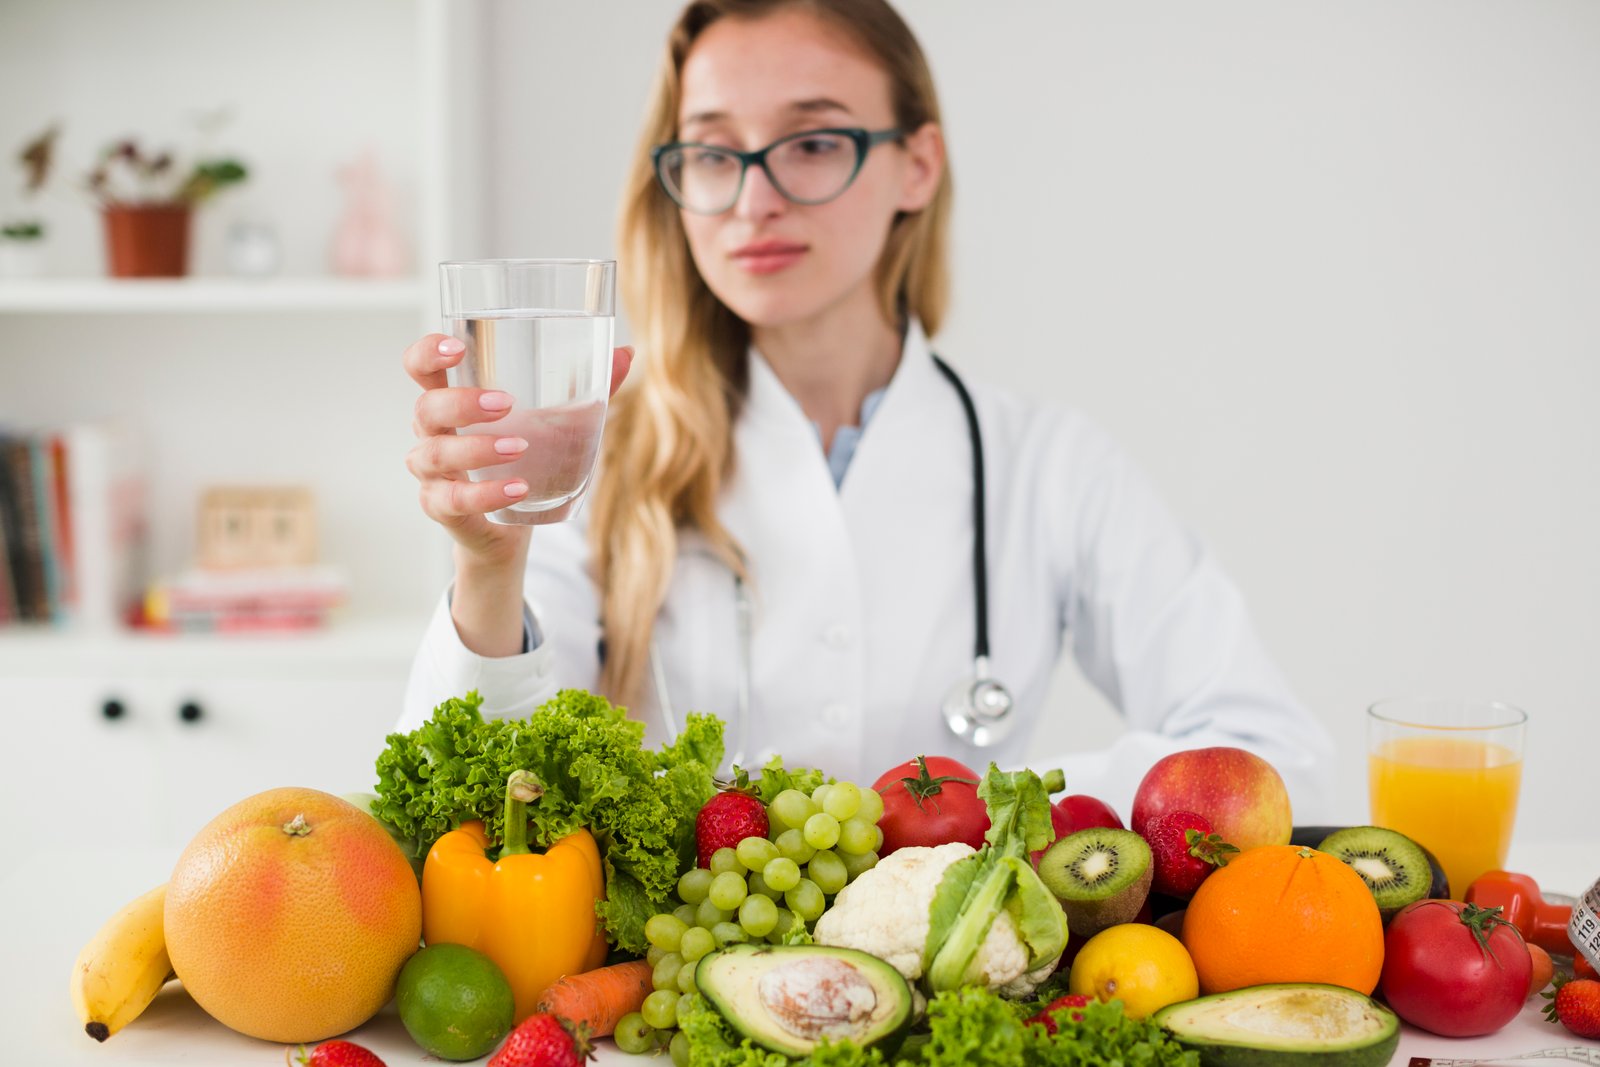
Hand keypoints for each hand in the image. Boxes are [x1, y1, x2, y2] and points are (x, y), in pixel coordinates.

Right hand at [403, 333, 633, 564]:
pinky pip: (454, 500)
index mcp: (451, 399)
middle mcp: (433, 433)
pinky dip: (487, 494)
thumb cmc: (528, 458)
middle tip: (506, 404)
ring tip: (520, 447)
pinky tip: (518, 488)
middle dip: (462, 403)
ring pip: (436, 455)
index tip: (457, 347)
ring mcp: (432, 473)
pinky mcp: (442, 508)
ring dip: (477, 449)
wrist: (513, 526)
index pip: (420, 367)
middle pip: (426, 408)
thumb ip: (586, 387)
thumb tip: (627, 353)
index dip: (428, 353)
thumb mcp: (556, 422)